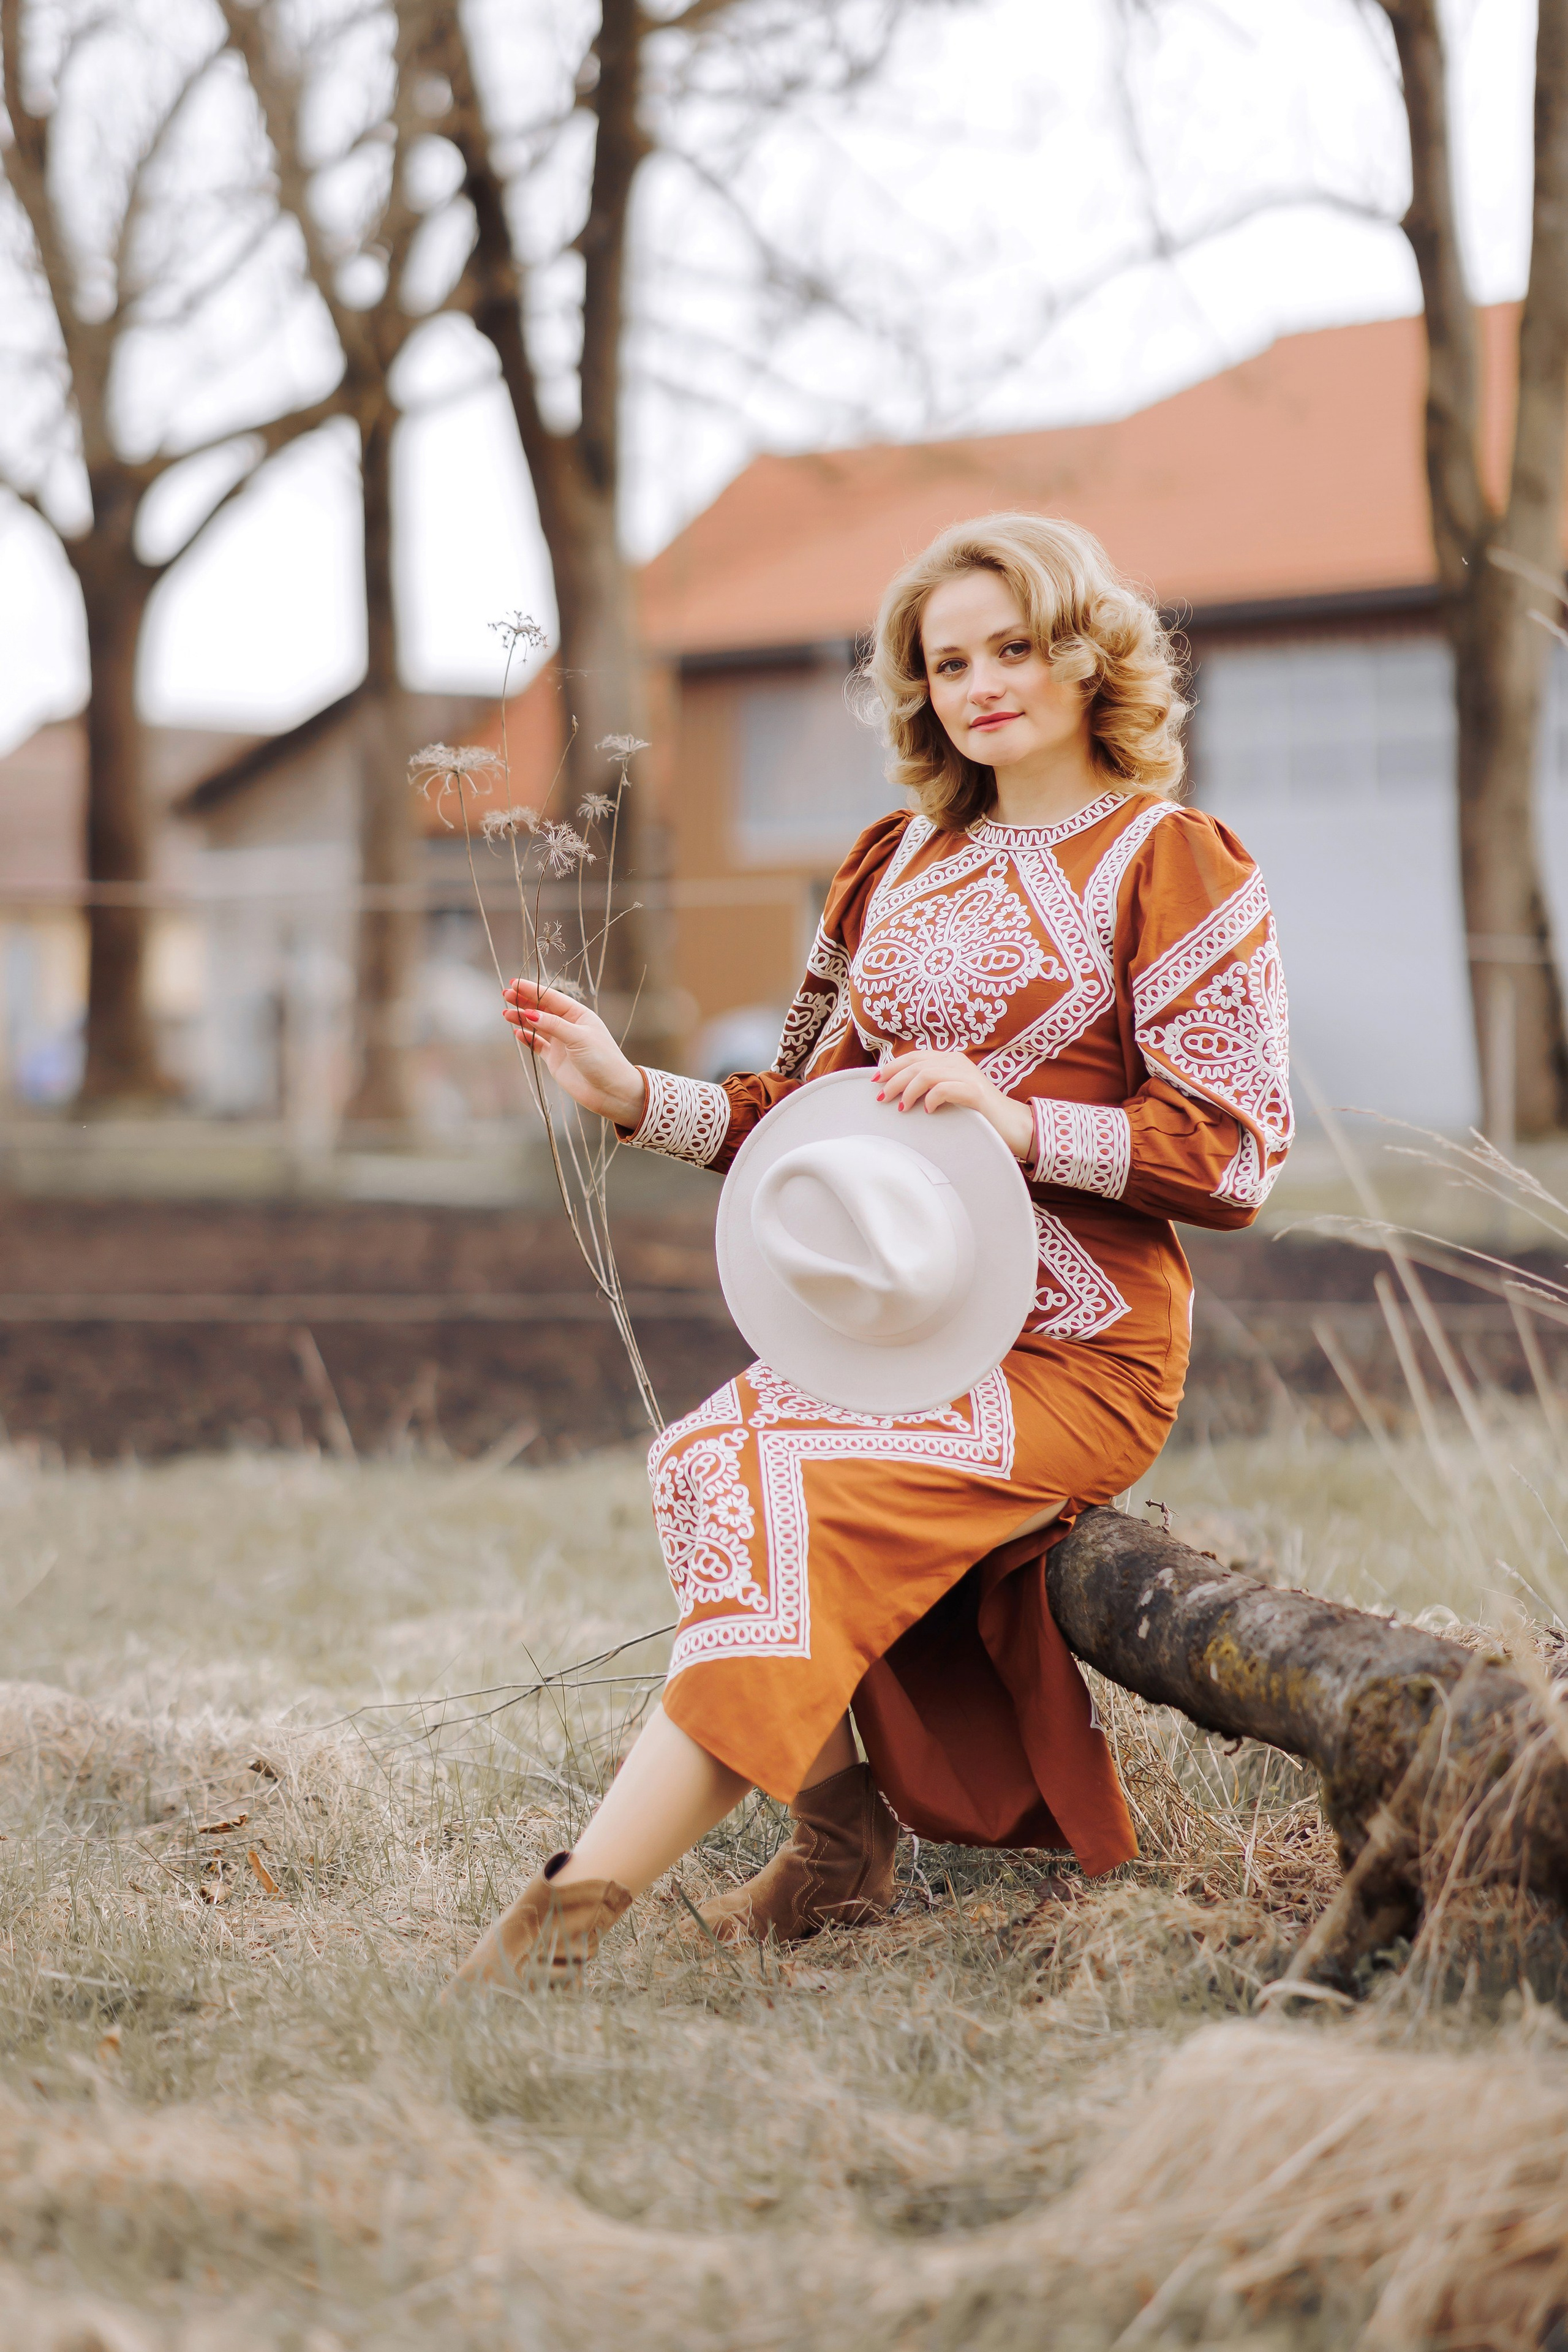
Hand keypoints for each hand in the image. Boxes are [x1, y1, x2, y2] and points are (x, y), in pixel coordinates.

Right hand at [502, 978, 645, 1126]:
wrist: (611, 1091)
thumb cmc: (602, 1060)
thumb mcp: (579, 1038)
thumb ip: (554, 1025)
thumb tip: (529, 1013)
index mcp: (579, 1015)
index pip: (552, 998)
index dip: (532, 989)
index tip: (514, 983)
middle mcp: (569, 1026)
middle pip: (542, 1009)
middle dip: (523, 1001)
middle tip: (505, 994)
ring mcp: (561, 1043)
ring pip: (537, 1026)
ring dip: (521, 1018)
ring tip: (505, 1013)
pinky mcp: (555, 1059)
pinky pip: (537, 1045)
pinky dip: (527, 1038)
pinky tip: (517, 1032)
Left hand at [876, 1049, 1032, 1160]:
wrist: (1011, 1124)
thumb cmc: (976, 1112)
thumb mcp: (950, 1094)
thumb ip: (930, 1087)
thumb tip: (898, 1092)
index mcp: (950, 1059)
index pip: (914, 1057)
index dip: (892, 1066)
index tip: (875, 1080)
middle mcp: (958, 1062)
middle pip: (916, 1064)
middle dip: (894, 1079)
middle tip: (881, 1097)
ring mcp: (968, 1075)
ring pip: (927, 1073)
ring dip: (909, 1090)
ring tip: (901, 1107)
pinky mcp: (975, 1091)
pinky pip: (945, 1088)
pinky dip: (932, 1098)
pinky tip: (927, 1110)